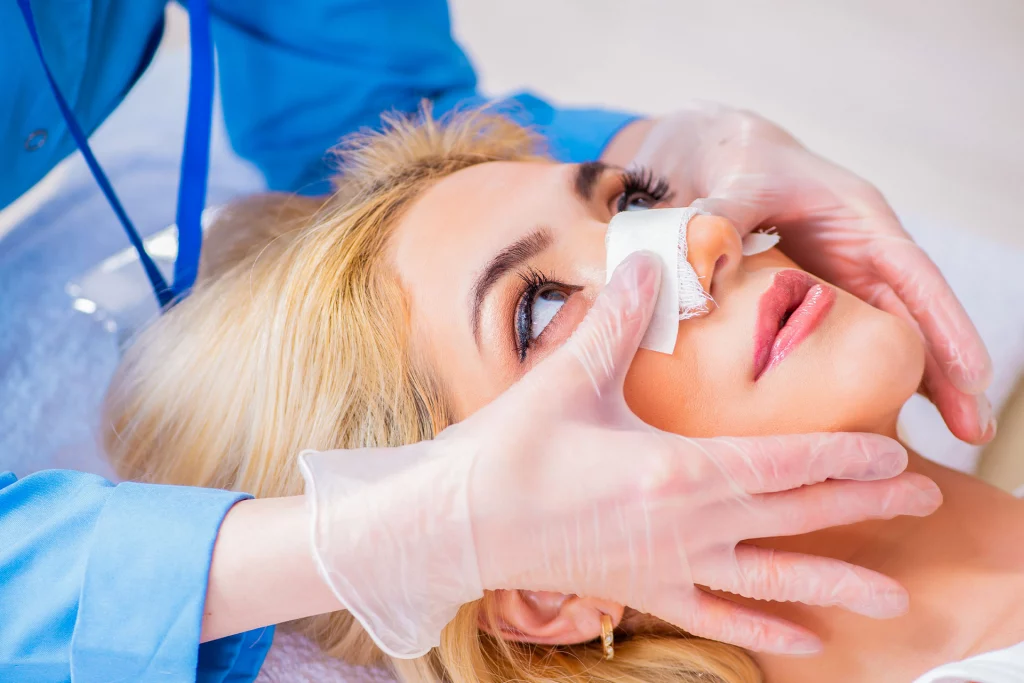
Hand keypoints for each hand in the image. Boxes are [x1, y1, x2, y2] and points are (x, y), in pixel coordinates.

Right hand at [300, 253, 940, 658]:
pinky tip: (806, 642)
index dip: (845, 458)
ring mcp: (670, 567)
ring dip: (836, 583)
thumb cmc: (510, 451)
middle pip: (797, 517)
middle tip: (924, 504)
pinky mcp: (646, 590)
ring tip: (893, 597)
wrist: (458, 524)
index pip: (785, 463)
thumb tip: (649, 261)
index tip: (895, 455)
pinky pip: (719, 618)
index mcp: (677, 471)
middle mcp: (688, 526)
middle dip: (864, 509)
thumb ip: (617, 321)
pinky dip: (765, 630)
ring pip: (772, 579)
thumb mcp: (567, 378)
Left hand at [616, 105, 993, 443]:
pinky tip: (879, 422)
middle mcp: (864, 254)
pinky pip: (852, 343)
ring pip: (893, 335)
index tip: (972, 372)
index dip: (943, 321)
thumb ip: (723, 215)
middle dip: (950, 371)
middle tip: (977, 429)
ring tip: (960, 437)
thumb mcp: (737, 181)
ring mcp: (847, 282)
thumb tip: (701, 262)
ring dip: (922, 384)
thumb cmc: (742, 164)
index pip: (911, 272)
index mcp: (858, 220)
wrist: (727, 160)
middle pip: (916, 315)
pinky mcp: (822, 303)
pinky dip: (867, 378)